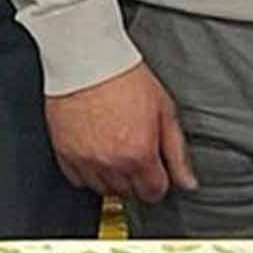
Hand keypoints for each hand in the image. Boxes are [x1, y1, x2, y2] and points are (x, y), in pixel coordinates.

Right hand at [44, 63, 195, 205]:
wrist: (87, 58)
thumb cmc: (125, 77)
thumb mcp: (164, 110)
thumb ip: (177, 152)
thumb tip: (188, 182)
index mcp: (139, 154)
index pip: (153, 192)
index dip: (158, 182)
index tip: (155, 171)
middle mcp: (111, 163)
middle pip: (128, 193)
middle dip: (136, 179)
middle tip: (136, 155)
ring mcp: (85, 160)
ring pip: (103, 190)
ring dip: (112, 178)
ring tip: (115, 151)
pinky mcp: (64, 153)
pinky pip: (77, 179)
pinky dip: (87, 172)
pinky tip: (95, 152)